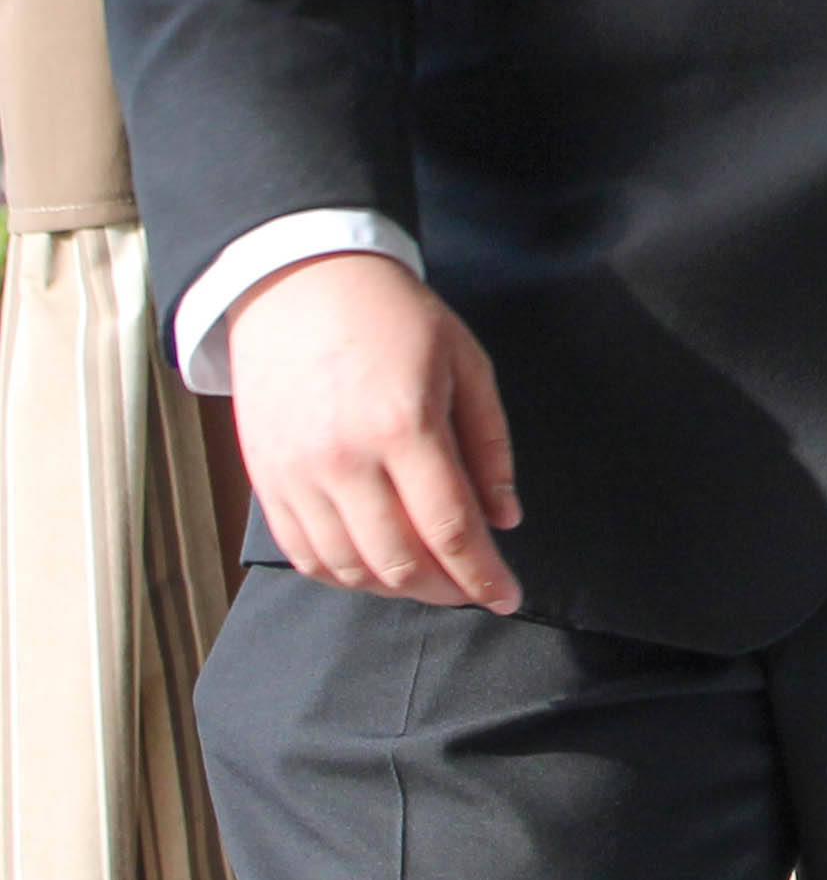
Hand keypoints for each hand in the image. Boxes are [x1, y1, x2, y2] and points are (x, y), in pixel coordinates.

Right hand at [224, 250, 522, 609]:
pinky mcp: (266, 482)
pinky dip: (345, 577)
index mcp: (403, 426)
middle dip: (447, 591)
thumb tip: (505, 518)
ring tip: (432, 579)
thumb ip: (489, 447)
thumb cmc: (394, 318)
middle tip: (474, 588)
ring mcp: (296, 476)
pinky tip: (377, 568)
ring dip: (398, 590)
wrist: (301, 282)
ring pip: (350, 571)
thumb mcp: (465, 364)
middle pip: (400, 564)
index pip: (449, 530)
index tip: (507, 597)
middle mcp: (343, 460)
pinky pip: (306, 557)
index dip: (483, 575)